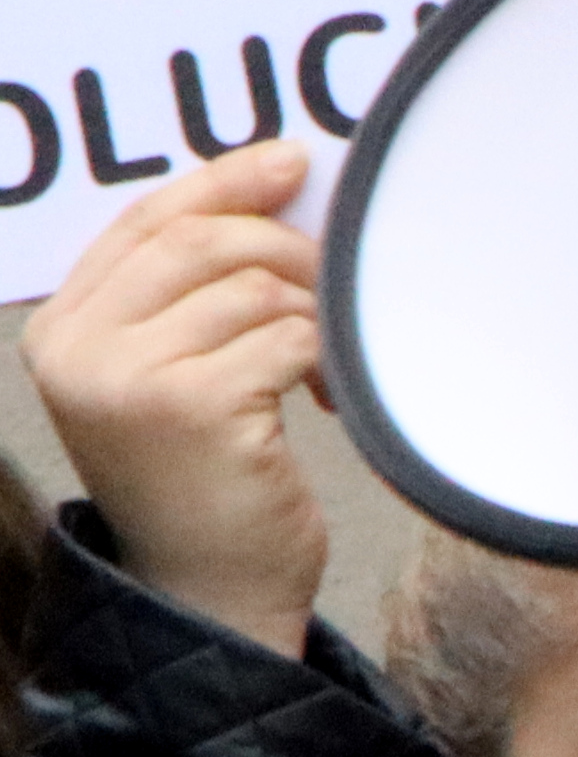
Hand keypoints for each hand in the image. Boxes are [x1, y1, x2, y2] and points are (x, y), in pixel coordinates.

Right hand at [20, 143, 328, 653]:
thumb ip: (187, 295)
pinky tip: (323, 400)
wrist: (211, 594)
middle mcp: (81, 348)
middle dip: (287, 247)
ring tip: (320, 367)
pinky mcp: (194, 405)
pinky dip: (324, 359)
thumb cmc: (206, 483)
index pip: (143, 221)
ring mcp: (131, 377)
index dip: (221, 182)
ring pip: (257, 287)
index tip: (289, 162)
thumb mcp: (169, 376)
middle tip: (336, 283)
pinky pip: (288, 335)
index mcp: (63, 330)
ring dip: (314, 316)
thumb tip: (272, 184)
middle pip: (203, 240)